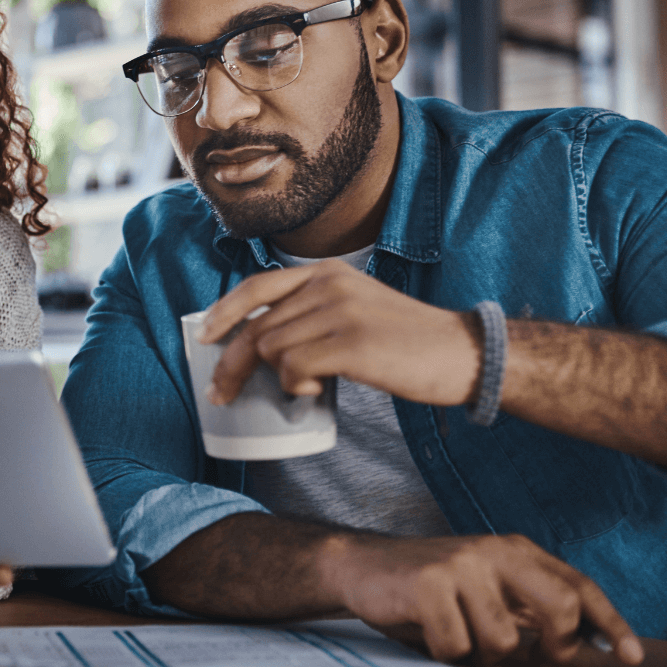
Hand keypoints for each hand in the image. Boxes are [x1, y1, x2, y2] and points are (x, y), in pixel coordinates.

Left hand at [200, 259, 478, 407]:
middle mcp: (329, 284)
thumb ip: (312, 313)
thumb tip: (262, 343)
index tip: (204, 336)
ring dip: (278, 377)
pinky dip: (296, 387)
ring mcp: (340, 311)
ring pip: (272, 349)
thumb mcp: (355, 308)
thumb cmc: (406, 341)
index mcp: (327, 272)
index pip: (257, 286)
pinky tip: (316, 392)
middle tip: (221, 393)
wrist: (463, 353)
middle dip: (232, 364)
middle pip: (257, 327)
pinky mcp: (351, 343)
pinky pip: (294, 368)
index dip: (224, 312)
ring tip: (305, 387)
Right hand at [325, 532, 642, 665]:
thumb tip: (582, 639)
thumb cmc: (427, 585)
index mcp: (513, 550)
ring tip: (457, 637)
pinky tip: (427, 633)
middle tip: (537, 657)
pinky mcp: (429, 585)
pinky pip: (457, 646)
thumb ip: (526, 604)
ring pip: (504, 641)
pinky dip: (444, 653)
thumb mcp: (483, 585)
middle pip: (558, 606)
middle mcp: (492, 551)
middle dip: (555, 645)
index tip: (630, 654)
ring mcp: (460, 566)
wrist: (358, 564)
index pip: (576, 585)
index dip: (608, 622)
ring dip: (481, 654)